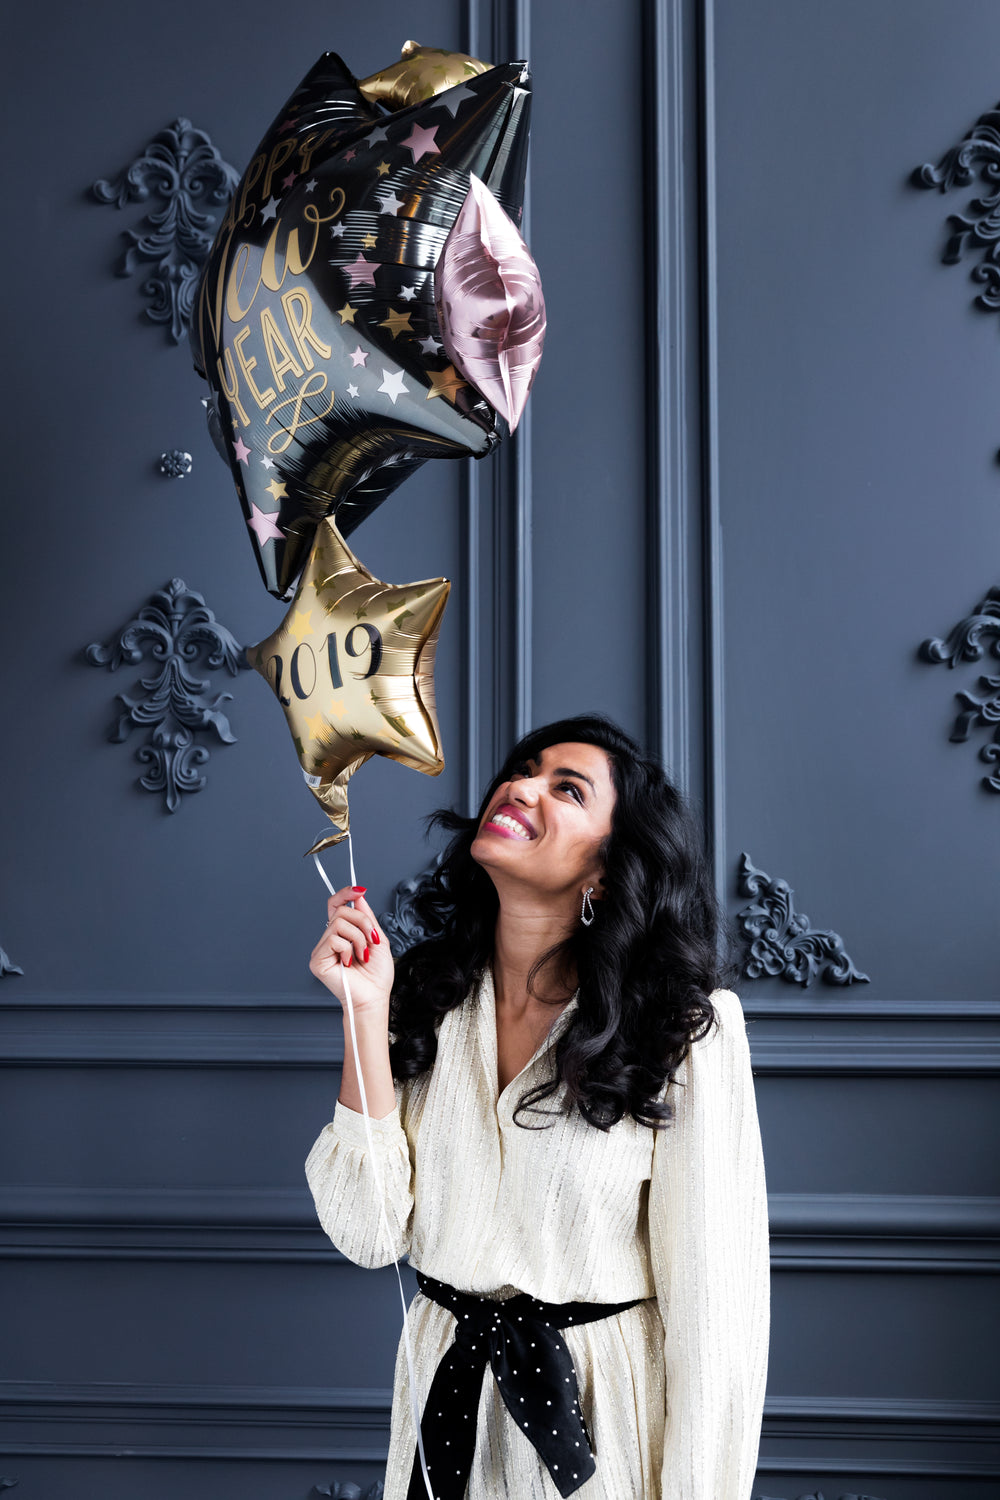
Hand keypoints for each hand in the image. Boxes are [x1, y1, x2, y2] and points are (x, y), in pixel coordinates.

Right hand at [309, 886, 393, 1014]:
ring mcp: (322, 950)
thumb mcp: (378, 939)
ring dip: (358, 938)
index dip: (344, 894)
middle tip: (371, 940)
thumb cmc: (377, 975)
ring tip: (362, 955)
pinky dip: (348, 949)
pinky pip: (333, 939)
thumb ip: (367, 918)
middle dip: (363, 923)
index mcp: (343, 934)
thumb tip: (358, 896)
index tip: (358, 890)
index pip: (336, 906)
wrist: (374, 997)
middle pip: (341, 911)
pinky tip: (349, 962)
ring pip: (338, 923)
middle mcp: (330, 939)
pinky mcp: (317, 960)